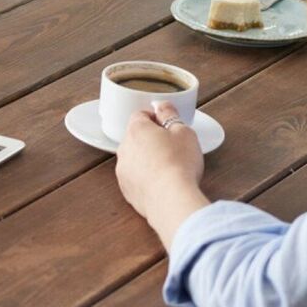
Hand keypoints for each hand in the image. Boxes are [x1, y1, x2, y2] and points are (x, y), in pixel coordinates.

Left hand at [115, 102, 207, 246]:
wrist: (172, 200)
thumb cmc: (179, 163)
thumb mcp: (183, 132)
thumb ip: (170, 115)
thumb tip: (162, 106)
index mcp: (136, 129)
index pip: (141, 115)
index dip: (156, 118)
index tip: (169, 127)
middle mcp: (124, 148)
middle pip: (136, 137)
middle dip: (152, 139)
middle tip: (173, 148)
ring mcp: (123, 170)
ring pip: (134, 158)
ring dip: (147, 159)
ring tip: (169, 168)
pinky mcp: (126, 190)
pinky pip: (135, 178)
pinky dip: (146, 178)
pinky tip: (162, 183)